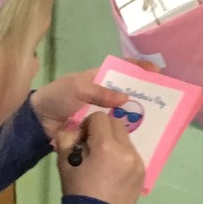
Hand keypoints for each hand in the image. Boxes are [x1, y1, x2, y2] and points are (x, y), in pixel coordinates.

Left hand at [30, 59, 160, 140]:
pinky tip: (141, 135)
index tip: (157, 73)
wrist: (39, 123)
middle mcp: (105, 94)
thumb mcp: (77, 87)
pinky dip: (128, 131)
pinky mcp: (101, 130)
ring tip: (157, 120)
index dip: (140, 68)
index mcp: (100, 78)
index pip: (124, 68)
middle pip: (130, 91)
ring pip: (126, 112)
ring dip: (140, 114)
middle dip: (146, 94)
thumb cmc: (57, 97)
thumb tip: (126, 98)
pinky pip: (118, 129)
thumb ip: (100, 91)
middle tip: (163, 101)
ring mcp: (104, 113)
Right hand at [55, 111, 144, 203]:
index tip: (81, 139)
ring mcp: (138, 162)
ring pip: (126, 138)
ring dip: (113, 141)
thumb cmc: (78, 192)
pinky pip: (132, 153)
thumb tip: (74, 130)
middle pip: (116, 123)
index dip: (87, 124)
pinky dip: (121, 155)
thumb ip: (67, 140)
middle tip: (91, 146)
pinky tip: (112, 171)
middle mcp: (126, 151)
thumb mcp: (65, 164)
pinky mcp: (142, 172)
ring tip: (102, 160)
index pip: (99, 118)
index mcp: (106, 147)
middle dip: (102, 129)